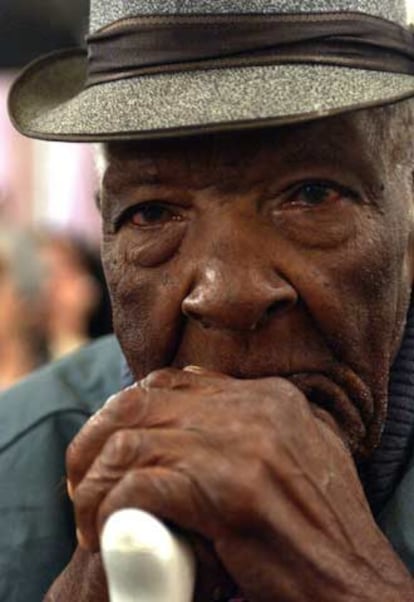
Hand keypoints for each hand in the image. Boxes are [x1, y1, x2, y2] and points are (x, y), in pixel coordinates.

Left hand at [65, 368, 412, 600]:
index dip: (129, 412)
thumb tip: (198, 383)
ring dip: (95, 480)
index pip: (172, 381)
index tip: (110, 447)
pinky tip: (105, 534)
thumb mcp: (300, 449)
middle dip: (96, 438)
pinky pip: (139, 487)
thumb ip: (255, 417)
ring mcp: (244, 448)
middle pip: (140, 401)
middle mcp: (256, 411)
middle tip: (82, 480)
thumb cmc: (321, 526)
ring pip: (130, 441)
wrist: (356, 584)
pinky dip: (109, 510)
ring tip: (88, 514)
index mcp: (270, 397)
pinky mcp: (229, 494)